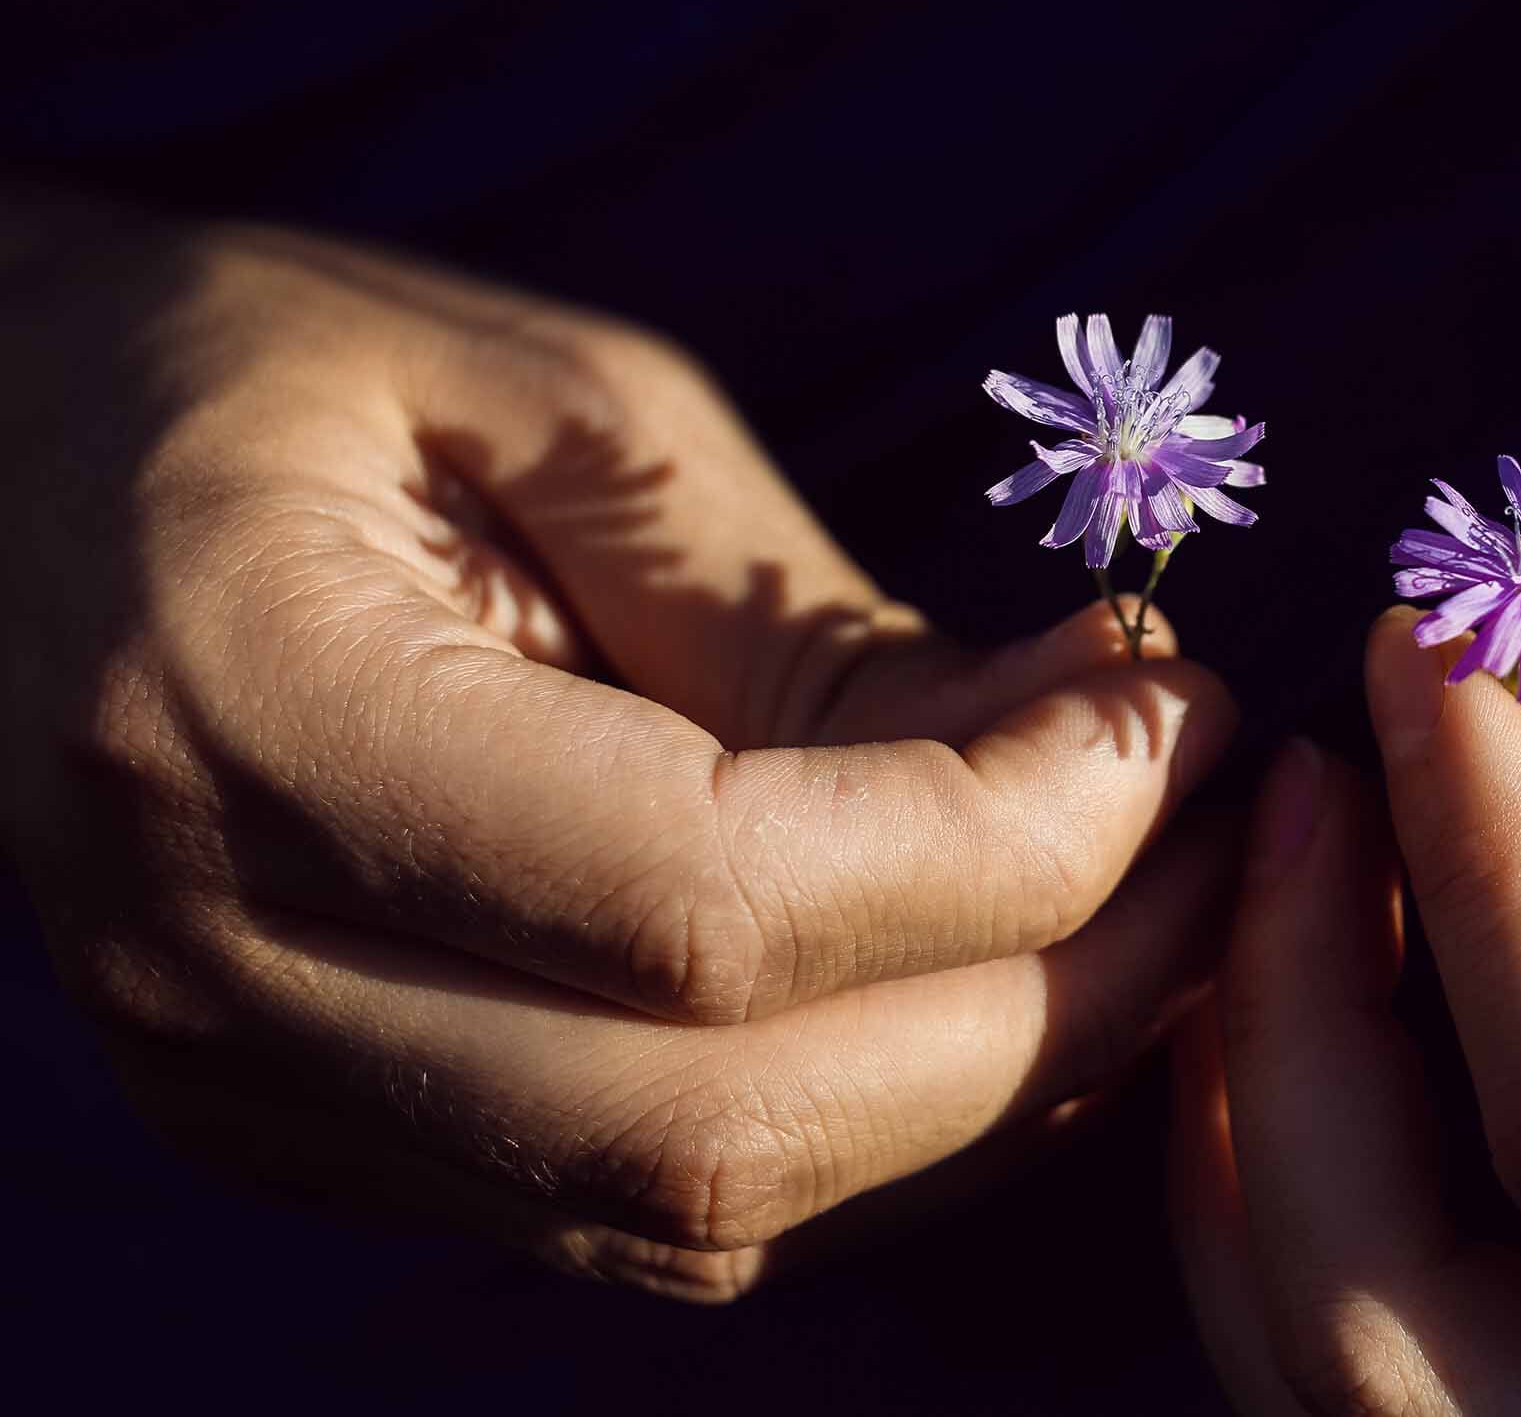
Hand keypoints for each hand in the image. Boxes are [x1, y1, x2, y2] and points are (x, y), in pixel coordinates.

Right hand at [0, 193, 1235, 1300]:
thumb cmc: (257, 370)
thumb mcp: (547, 401)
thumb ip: (802, 614)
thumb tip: (1078, 746)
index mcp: (249, 727)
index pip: (710, 904)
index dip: (1009, 839)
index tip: (1182, 714)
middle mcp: (229, 980)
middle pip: (735, 1127)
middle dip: (1055, 999)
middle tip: (1222, 834)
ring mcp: (261, 1100)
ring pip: (713, 1218)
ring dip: (989, 1090)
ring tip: (1148, 908)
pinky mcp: (322, 1142)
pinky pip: (658, 1220)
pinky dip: (872, 1128)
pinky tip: (994, 986)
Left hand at [1171, 608, 1520, 1413]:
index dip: (1491, 865)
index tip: (1428, 660)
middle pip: (1385, 1313)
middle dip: (1300, 1012)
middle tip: (1320, 770)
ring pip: (1332, 1374)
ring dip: (1268, 1109)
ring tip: (1307, 870)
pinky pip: (1383, 1384)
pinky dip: (1314, 1201)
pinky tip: (1328, 1029)